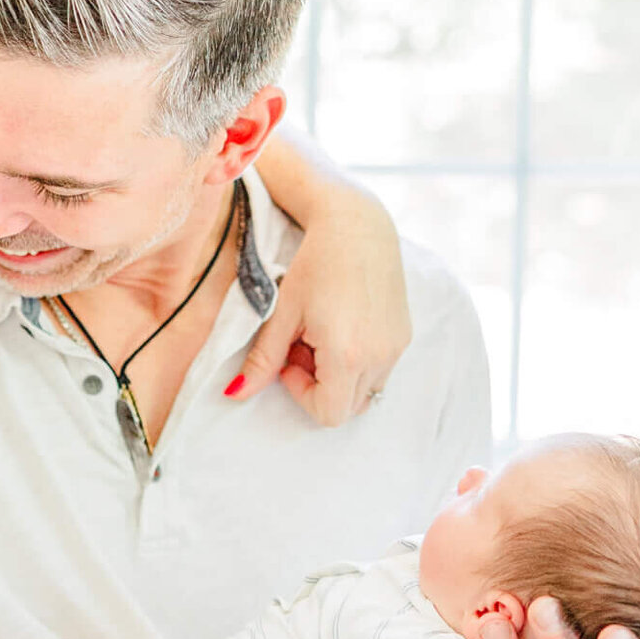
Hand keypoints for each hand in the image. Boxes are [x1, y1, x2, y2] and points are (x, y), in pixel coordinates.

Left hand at [232, 187, 409, 426]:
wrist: (357, 225)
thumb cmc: (314, 264)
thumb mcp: (281, 313)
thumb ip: (262, 360)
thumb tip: (235, 395)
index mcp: (348, 356)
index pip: (328, 413)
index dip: (302, 394)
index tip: (289, 359)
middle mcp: (380, 357)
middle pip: (348, 407)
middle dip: (320, 386)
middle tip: (304, 345)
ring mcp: (397, 347)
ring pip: (365, 390)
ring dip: (340, 375)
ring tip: (322, 334)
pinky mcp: (405, 335)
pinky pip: (380, 369)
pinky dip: (358, 361)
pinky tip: (343, 325)